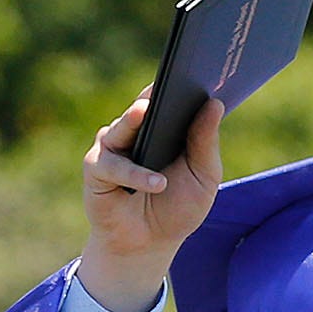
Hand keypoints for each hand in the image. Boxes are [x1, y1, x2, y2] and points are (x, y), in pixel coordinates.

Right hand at [78, 91, 224, 311]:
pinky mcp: (97, 170)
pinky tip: (157, 182)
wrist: (150, 245)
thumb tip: (215, 104)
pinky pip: (114, 166)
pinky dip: (135, 174)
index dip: (181, 83)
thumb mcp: (203, 177)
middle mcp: (133, 130)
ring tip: (146, 112)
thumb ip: (205, 143)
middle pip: (144, 105)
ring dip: (134, 120)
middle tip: (168, 78)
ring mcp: (112, 147)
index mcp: (160, 126)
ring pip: (122, 127)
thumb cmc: (178, 208)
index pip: (169, 97)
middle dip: (156, 92)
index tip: (197, 65)